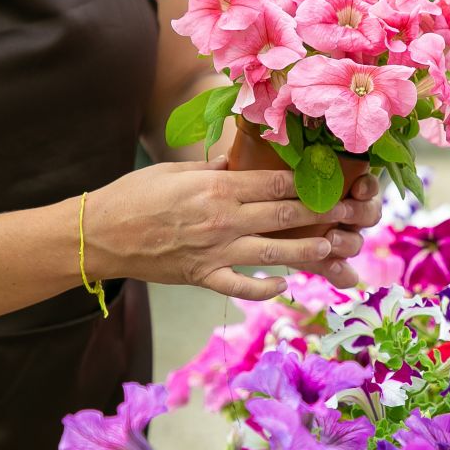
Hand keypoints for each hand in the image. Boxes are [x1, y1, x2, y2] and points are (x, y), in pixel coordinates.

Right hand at [84, 159, 376, 300]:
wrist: (99, 234)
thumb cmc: (134, 195)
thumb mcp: (175, 169)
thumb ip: (212, 167)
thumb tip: (238, 162)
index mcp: (218, 186)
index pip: (277, 182)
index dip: (310, 181)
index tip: (334, 178)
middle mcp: (224, 219)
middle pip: (286, 215)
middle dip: (323, 213)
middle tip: (350, 213)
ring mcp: (215, 251)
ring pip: (275, 252)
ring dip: (308, 251)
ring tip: (332, 248)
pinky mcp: (202, 277)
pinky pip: (241, 286)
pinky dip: (264, 288)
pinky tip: (283, 284)